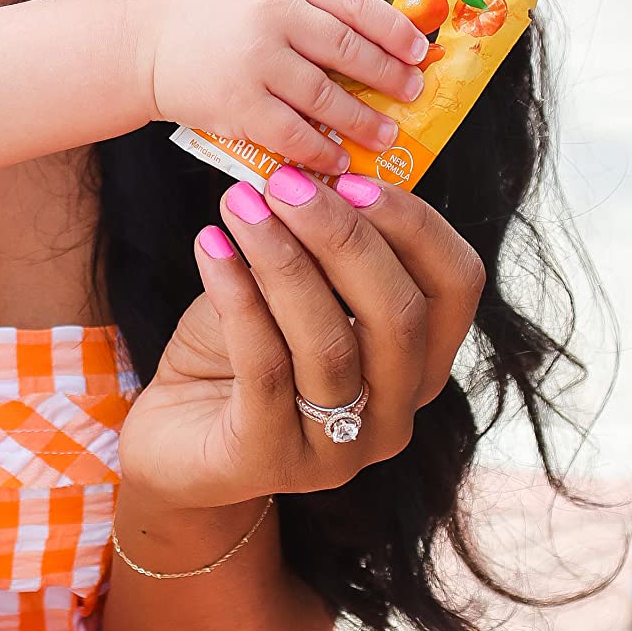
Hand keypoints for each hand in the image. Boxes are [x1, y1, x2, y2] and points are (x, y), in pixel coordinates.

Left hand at [116, 169, 483, 511]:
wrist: (175, 443)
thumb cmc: (240, 357)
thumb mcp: (292, 293)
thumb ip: (321, 248)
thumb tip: (317, 169)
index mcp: (420, 364)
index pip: (456, 286)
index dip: (414, 225)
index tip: (349, 176)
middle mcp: (394, 414)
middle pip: (398, 314)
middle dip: (342, 235)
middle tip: (283, 182)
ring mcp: (338, 450)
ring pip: (330, 342)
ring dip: (283, 260)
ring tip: (240, 204)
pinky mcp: (270, 462)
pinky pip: (265, 367)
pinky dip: (237, 297)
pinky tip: (209, 246)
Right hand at [131, 0, 429, 173]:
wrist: (137, 42)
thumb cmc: (202, 10)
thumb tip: (375, 26)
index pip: (356, 2)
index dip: (396, 29)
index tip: (420, 49)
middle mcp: (273, 16)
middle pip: (350, 51)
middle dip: (389, 76)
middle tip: (412, 92)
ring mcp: (256, 63)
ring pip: (327, 98)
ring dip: (363, 120)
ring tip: (385, 132)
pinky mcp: (237, 106)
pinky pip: (293, 135)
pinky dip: (321, 151)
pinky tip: (338, 159)